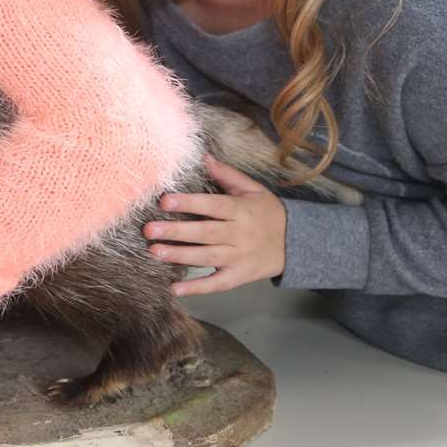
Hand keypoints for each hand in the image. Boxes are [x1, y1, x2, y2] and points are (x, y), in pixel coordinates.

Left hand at [146, 155, 287, 295]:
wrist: (297, 243)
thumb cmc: (268, 213)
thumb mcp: (254, 190)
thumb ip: (227, 175)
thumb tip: (203, 157)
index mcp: (242, 210)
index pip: (213, 205)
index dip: (189, 203)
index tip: (164, 201)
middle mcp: (240, 234)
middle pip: (206, 233)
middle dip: (176, 231)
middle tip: (149, 230)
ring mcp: (240, 257)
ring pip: (208, 257)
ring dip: (180, 256)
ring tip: (154, 252)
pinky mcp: (240, 276)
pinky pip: (218, 284)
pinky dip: (197, 288)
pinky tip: (175, 289)